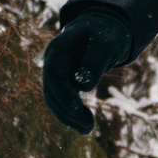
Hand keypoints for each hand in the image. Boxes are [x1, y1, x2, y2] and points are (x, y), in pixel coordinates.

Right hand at [42, 10, 130, 133]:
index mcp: (59, 47)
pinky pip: (62, 101)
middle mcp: (52, 61)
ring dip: (68, 117)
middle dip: (67, 111)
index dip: (64, 95)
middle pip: (51, 90)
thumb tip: (84, 87)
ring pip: (54, 99)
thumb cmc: (105, 33)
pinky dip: (71, 115)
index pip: (54, 75)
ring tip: (88, 129)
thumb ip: (94, 61)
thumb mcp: (105, 43)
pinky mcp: (63, 82)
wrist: (103, 28)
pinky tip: (85, 126)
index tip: (78, 111)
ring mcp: (56, 72)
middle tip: (88, 126)